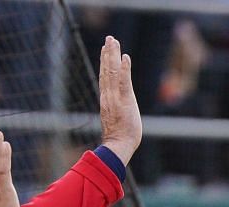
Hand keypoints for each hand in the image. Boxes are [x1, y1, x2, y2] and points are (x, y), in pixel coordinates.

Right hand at [96, 35, 141, 165]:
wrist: (118, 146)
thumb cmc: (119, 138)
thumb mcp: (116, 119)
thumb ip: (115, 109)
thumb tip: (116, 109)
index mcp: (106, 99)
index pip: (104, 77)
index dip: (104, 62)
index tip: (105, 49)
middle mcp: (108, 96)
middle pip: (106, 70)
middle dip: (108, 53)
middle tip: (109, 38)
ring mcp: (115, 98)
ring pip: (112, 72)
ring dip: (113, 55)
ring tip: (113, 41)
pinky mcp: (124, 101)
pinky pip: (123, 82)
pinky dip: (123, 69)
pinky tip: (124, 57)